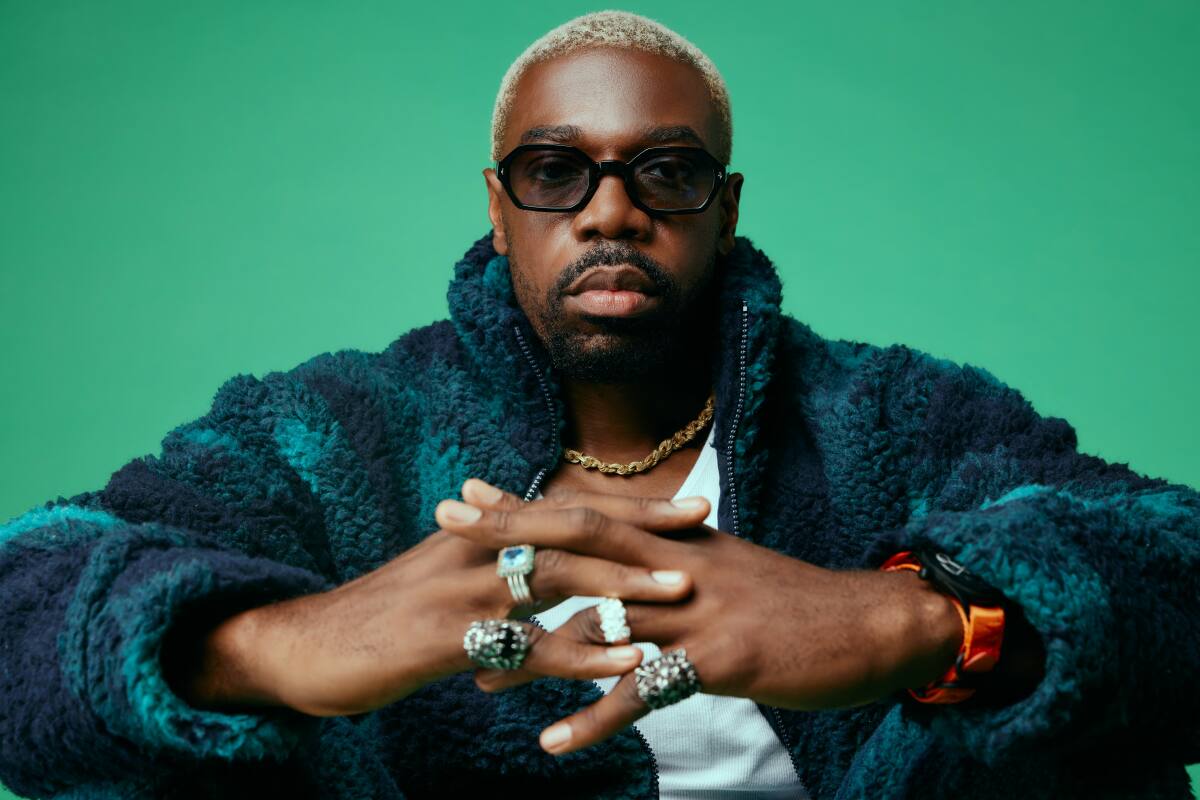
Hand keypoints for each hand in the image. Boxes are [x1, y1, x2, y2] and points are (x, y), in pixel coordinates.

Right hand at [192, 485, 705, 717]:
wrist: (301, 645)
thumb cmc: (377, 617)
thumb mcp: (437, 577)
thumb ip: (486, 559)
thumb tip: (530, 547)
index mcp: (477, 533)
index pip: (564, 507)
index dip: (626, 505)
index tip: (685, 502)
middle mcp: (474, 548)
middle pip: (571, 526)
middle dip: (640, 524)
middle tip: (705, 522)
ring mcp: (460, 591)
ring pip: (555, 576)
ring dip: (623, 581)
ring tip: (684, 588)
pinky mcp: (446, 639)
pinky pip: (527, 644)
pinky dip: (582, 651)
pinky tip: (626, 662)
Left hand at [440, 481, 963, 754]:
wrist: (871, 623)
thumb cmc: (795, 603)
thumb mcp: (729, 570)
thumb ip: (673, 563)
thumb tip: (623, 566)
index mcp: (677, 544)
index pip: (590, 515)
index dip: (528, 503)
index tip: (471, 492)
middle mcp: (679, 566)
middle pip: (582, 545)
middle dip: (511, 537)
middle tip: (445, 529)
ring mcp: (698, 609)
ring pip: (601, 625)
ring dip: (536, 652)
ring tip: (478, 677)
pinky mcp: (721, 657)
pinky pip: (645, 690)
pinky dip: (597, 718)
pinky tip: (553, 742)